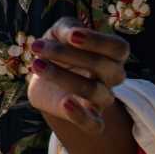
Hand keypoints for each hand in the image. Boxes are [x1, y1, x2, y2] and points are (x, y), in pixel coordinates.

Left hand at [28, 16, 128, 132]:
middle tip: (37, 46)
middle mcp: (112, 77)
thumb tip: (72, 34)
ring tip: (36, 64)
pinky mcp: (90, 119)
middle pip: (105, 67)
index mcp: (112, 55)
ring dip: (63, 77)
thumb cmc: (57, 49)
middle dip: (70, 55)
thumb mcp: (58, 32)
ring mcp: (102, 100)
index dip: (98, 41)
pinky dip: (81, 117)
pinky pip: (95, 125)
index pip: (118, 48)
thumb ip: (66, 29)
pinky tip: (65, 103)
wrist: (43, 77)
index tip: (71, 35)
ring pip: (94, 91)